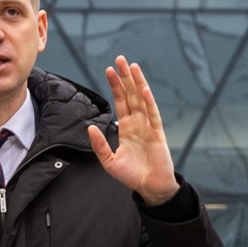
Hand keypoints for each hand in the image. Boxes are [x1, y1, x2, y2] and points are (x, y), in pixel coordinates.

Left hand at [90, 55, 179, 205]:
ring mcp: (148, 126)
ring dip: (137, 82)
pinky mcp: (157, 133)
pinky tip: (143, 89)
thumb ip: (99, 144)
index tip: (109, 70)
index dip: (115, 86)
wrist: (150, 187)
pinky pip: (152, 114)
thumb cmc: (132, 176)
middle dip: (125, 77)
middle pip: (130, 95)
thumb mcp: (109, 161)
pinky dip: (148, 101)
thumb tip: (90, 127)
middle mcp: (138, 123)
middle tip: (120, 59)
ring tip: (132, 66)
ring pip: (142, 99)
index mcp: (126, 128)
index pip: (120, 102)